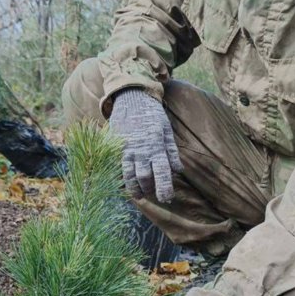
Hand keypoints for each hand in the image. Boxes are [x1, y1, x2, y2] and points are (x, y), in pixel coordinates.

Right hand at [109, 88, 182, 202]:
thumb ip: (171, 151)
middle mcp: (141, 150)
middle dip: (150, 190)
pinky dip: (123, 178)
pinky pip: (118, 167)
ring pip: (129, 175)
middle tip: (154, 195)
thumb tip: (179, 170)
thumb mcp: (166, 129)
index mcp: (156, 145)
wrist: (131, 97)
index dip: (164, 188)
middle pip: (145, 177)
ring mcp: (126, 149)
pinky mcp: (116, 147)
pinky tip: (127, 184)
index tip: (167, 199)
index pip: (162, 172)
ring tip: (140, 195)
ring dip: (135, 188)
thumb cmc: (152, 114)